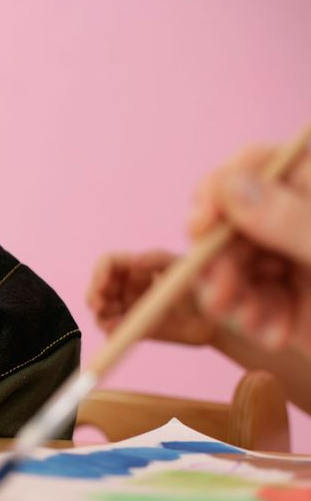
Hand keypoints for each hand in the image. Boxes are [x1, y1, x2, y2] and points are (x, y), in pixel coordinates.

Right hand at [87, 250, 218, 345]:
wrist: (217, 318)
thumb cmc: (201, 286)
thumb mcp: (181, 266)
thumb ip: (157, 259)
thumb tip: (132, 261)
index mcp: (136, 268)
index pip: (108, 264)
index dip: (100, 271)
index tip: (103, 283)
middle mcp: (127, 288)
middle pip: (98, 288)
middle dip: (94, 295)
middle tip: (100, 306)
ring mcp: (129, 310)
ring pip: (101, 312)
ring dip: (100, 315)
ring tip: (110, 320)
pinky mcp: (133, 330)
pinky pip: (113, 332)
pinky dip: (110, 331)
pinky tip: (117, 330)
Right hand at [189, 143, 310, 353]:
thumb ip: (292, 219)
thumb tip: (230, 186)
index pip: (256, 166)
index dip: (220, 192)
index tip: (200, 226)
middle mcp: (303, 217)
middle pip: (233, 222)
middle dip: (221, 261)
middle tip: (219, 296)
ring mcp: (297, 258)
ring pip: (234, 265)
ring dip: (234, 297)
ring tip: (253, 323)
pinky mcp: (294, 300)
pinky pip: (251, 301)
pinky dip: (254, 320)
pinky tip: (274, 334)